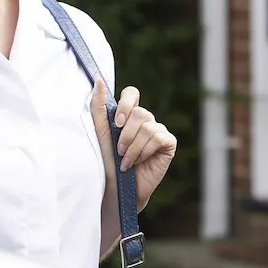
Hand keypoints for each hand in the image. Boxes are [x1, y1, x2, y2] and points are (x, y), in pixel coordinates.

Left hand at [90, 80, 175, 211]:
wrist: (116, 187)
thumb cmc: (106, 160)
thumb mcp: (100, 131)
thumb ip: (98, 106)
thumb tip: (99, 79)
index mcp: (128, 115)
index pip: (132, 93)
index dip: (126, 104)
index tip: (116, 123)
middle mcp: (145, 120)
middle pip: (140, 112)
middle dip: (126, 134)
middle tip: (119, 150)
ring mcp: (158, 131)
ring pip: (148, 126)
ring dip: (133, 147)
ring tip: (126, 161)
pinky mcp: (168, 144)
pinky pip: (158, 137)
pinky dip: (144, 151)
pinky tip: (138, 162)